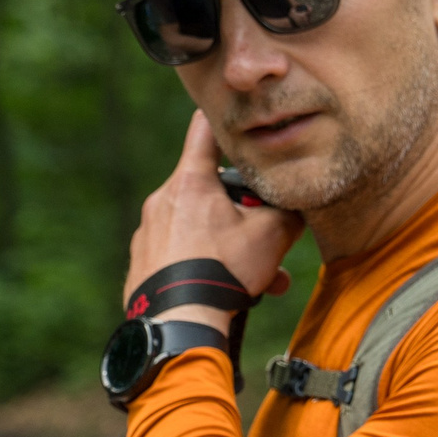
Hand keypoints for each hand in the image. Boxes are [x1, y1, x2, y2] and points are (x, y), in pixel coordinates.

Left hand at [124, 111, 302, 325]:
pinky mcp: (142, 262)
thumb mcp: (271, 236)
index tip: (230, 113)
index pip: (204, 132)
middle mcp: (162, 200)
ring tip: (261, 281)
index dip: (222, 120)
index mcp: (190, 182)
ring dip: (232, 249)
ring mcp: (148, 231)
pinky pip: (181, 255)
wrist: (177, 323)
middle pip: (210, 192)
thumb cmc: (222, 272)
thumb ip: (286, 212)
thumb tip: (295, 206)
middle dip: (243, 214)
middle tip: (268, 240)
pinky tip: (226, 293)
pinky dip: (205, 267)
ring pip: (200, 230)